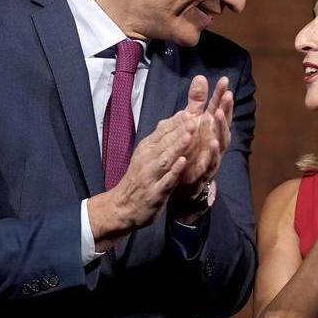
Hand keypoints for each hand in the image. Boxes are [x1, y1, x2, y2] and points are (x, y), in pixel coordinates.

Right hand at [89, 112, 194, 241]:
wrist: (122, 206)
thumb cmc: (139, 178)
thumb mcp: (147, 154)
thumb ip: (161, 138)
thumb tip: (177, 117)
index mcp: (147, 148)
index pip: (162, 132)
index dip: (176, 122)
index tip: (190, 111)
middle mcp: (147, 159)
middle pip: (165, 143)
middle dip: (180, 131)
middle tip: (194, 118)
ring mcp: (151, 176)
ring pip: (165, 159)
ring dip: (177, 147)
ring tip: (190, 136)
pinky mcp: (155, 192)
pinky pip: (166, 181)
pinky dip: (174, 172)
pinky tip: (183, 163)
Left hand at [172, 75, 232, 205]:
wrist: (182, 179)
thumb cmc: (191, 147)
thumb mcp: (192, 121)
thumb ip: (196, 101)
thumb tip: (201, 77)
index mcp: (211, 128)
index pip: (218, 108)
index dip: (221, 95)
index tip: (224, 81)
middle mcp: (215, 140)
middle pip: (223, 123)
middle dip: (226, 109)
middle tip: (227, 95)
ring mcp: (212, 156)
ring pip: (220, 142)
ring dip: (221, 129)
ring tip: (218, 116)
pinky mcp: (205, 171)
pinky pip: (210, 162)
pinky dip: (212, 153)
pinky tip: (212, 143)